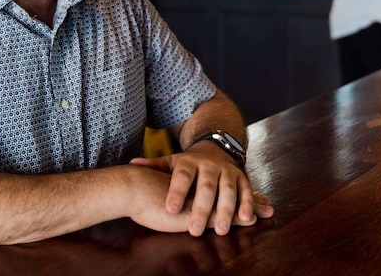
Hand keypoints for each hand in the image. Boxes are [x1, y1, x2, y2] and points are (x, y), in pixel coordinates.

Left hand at [130, 143, 273, 236]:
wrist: (213, 149)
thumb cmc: (187, 165)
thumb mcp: (170, 163)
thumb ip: (154, 166)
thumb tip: (132, 165)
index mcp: (189, 162)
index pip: (182, 176)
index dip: (177, 192)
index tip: (170, 209)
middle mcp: (209, 165)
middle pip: (206, 186)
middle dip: (201, 208)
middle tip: (194, 229)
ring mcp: (227, 171)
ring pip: (227, 190)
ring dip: (226, 210)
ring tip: (220, 230)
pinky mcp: (241, 178)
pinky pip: (246, 190)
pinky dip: (247, 203)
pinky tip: (245, 219)